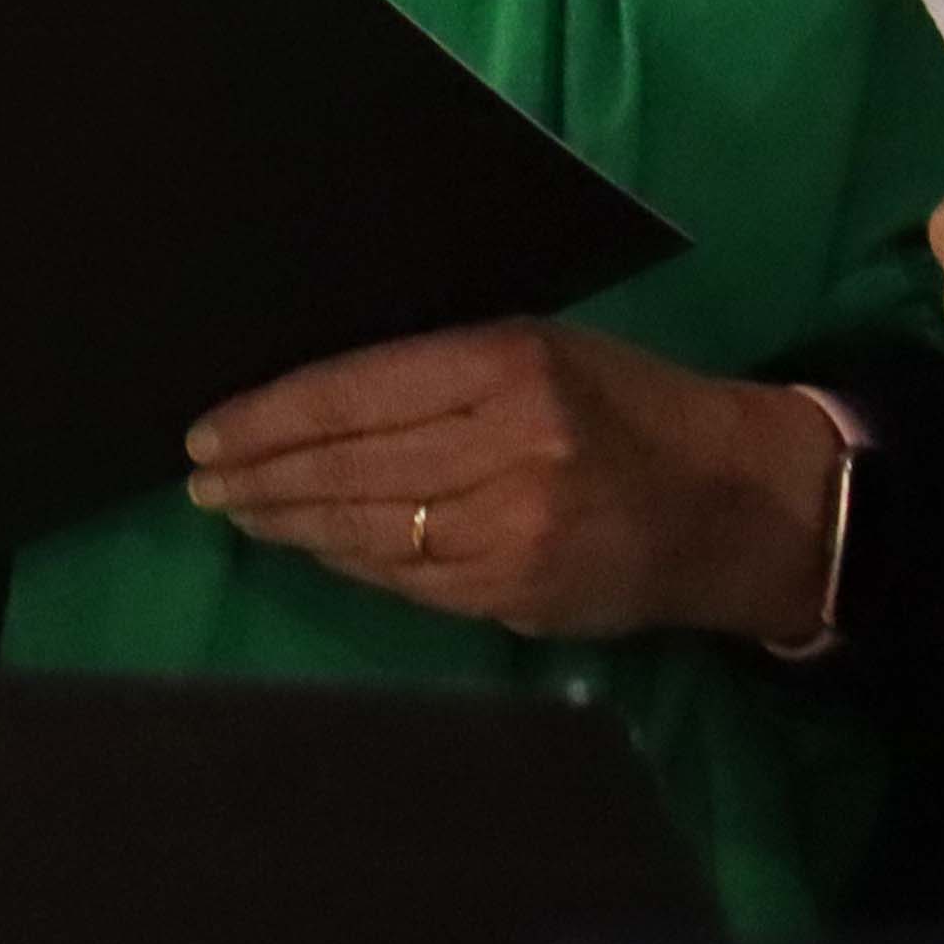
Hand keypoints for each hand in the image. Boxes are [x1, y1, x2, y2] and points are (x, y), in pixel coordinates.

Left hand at [185, 318, 845, 640]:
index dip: (267, 418)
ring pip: (367, 531)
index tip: (206, 430)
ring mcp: (513, 534)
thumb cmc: (629, 404)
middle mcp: (506, 452)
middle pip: (347, 467)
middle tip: (200, 477)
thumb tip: (313, 397)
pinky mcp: (521, 596)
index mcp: (506, 369)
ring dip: (290, 523)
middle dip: (260, 475)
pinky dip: (349, 561)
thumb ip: (434, 370)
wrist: (743, 505)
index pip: (352, 393)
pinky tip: (311, 544)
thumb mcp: (537, 347)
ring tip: (237, 509)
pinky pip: (408, 579)